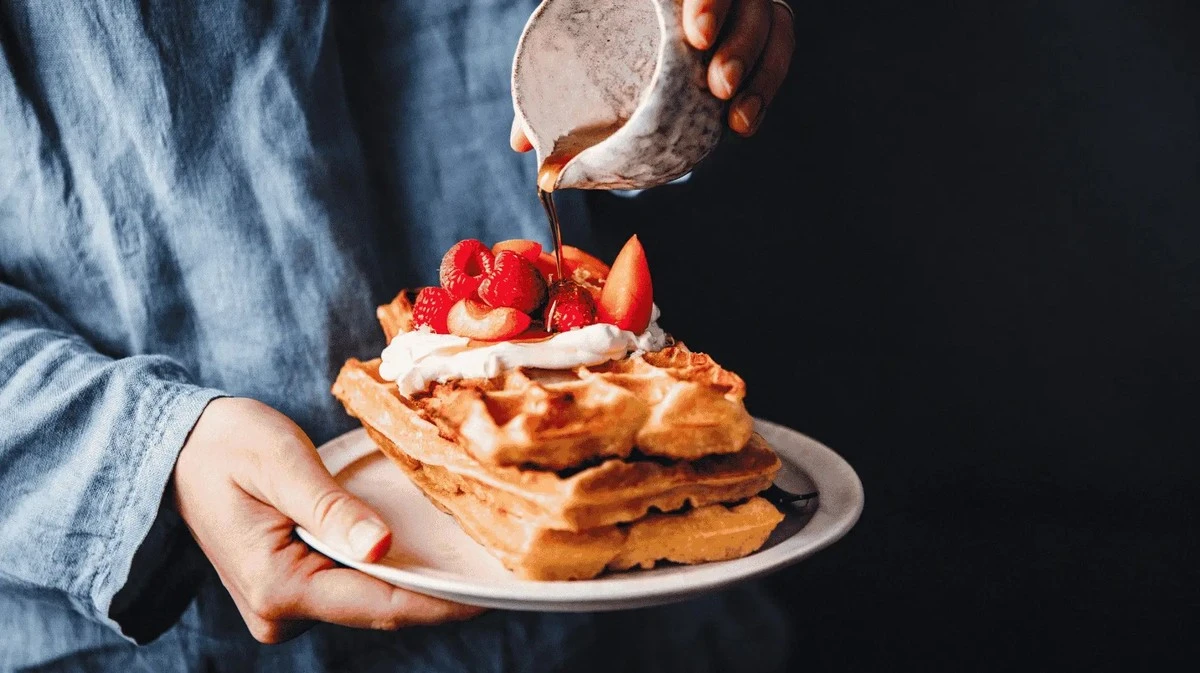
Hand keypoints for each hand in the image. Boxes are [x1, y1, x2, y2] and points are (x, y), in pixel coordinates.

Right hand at [173, 397, 482, 642]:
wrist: (178, 448)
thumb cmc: (225, 445)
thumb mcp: (280, 462)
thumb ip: (330, 507)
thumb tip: (380, 546)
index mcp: (277, 585)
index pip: (377, 604)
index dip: (437, 602)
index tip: (489, 595)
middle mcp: (279, 611)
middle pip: (377, 610)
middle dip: (434, 594)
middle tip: (495, 573)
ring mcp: (283, 607)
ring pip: (367, 602)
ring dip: (413, 582)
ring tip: (471, 561)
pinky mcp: (290, 591)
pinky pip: (351, 588)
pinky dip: (387, 572)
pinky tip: (424, 553)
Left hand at [510, 0, 794, 150]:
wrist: (635, 28)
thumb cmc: (593, 28)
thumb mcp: (573, 41)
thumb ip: (551, 80)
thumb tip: (522, 145)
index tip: (696, 36)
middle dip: (740, 42)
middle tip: (716, 85)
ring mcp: (738, 2)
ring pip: (771, 22)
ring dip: (759, 71)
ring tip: (732, 112)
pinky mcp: (757, 27)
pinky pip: (779, 49)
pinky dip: (766, 86)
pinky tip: (742, 124)